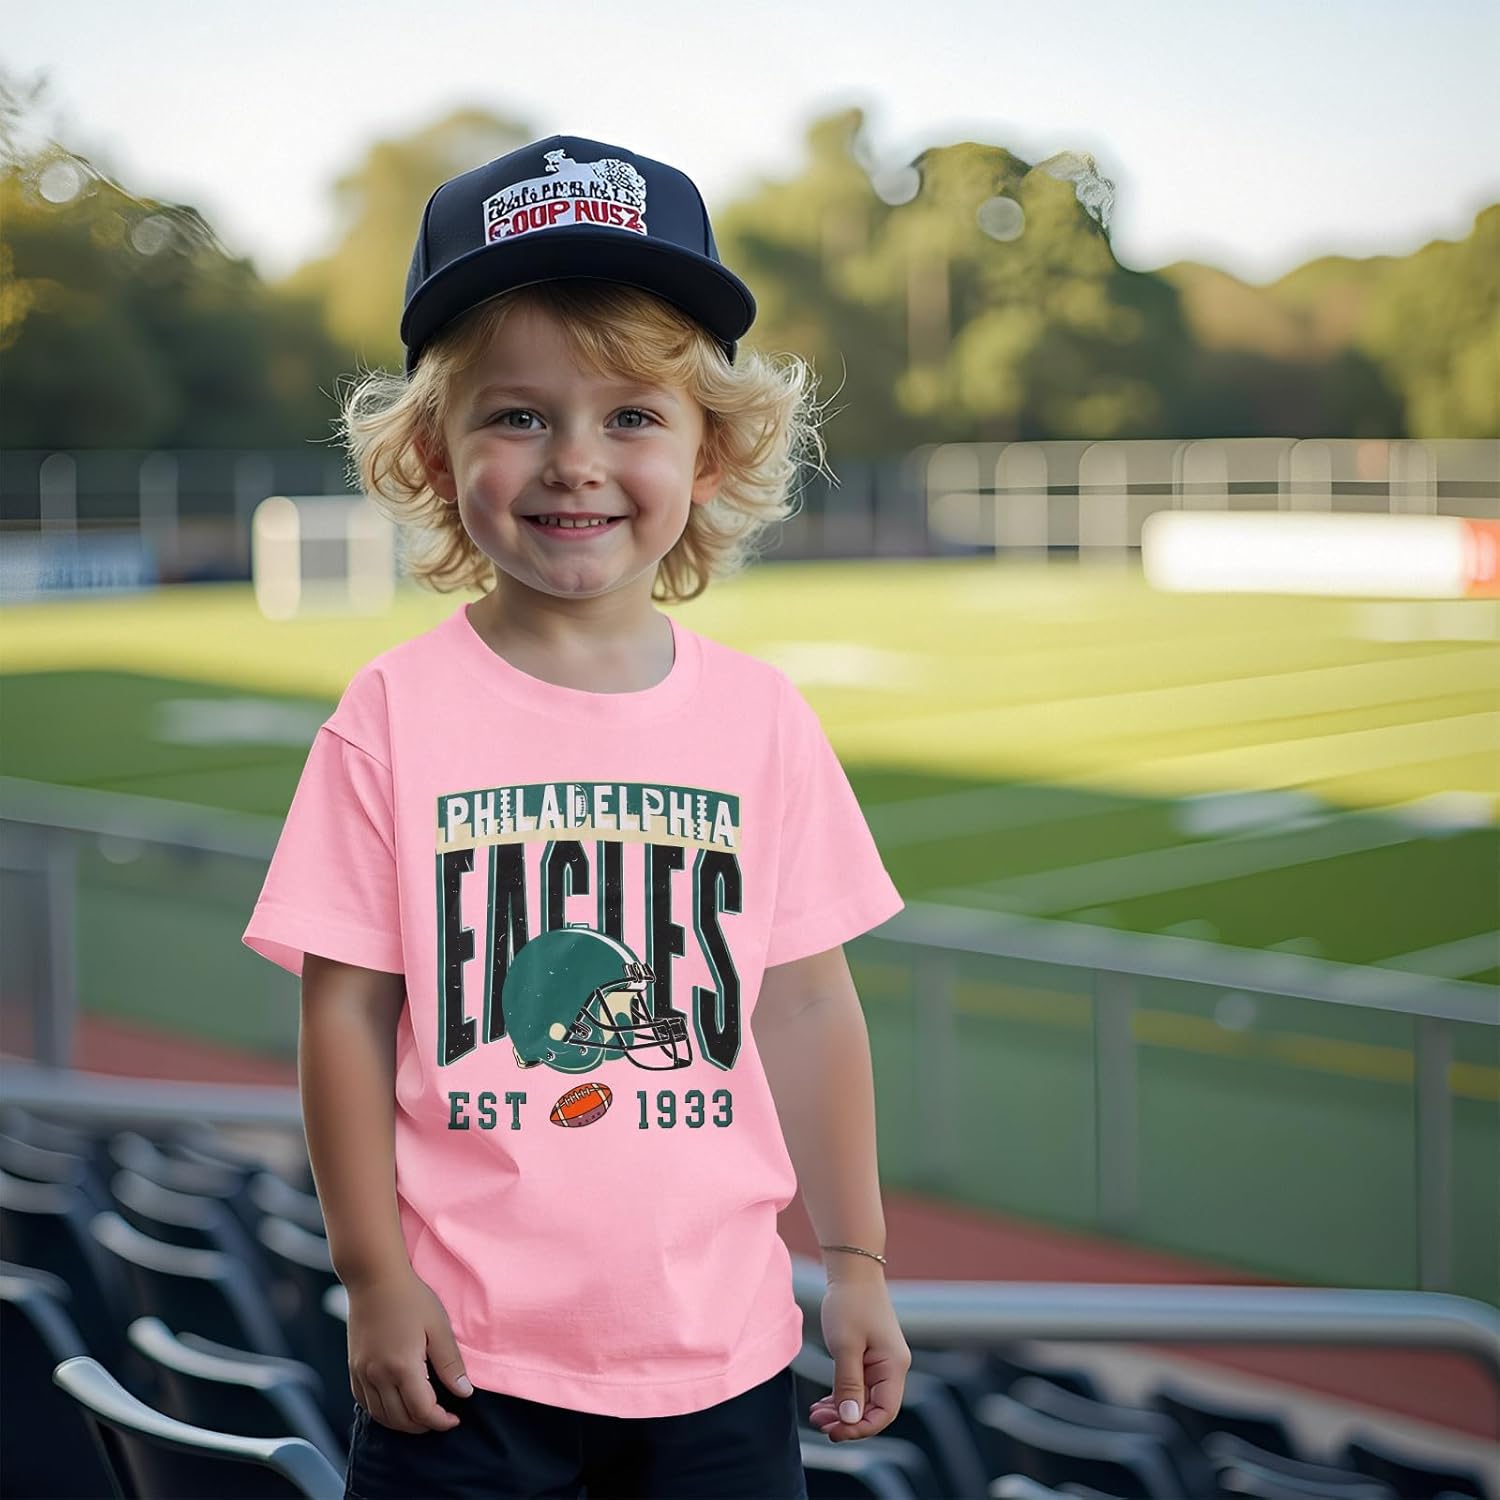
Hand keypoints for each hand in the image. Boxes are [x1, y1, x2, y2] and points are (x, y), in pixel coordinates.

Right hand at [346, 1265, 474, 1432]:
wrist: (374, 1278)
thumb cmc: (410, 1298)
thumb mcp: (438, 1326)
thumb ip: (450, 1363)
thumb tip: (464, 1393)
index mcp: (402, 1366)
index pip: (423, 1411)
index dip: (441, 1421)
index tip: (454, 1419)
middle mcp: (378, 1375)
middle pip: (401, 1419)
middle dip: (423, 1425)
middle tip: (441, 1419)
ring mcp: (362, 1373)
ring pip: (381, 1416)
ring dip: (402, 1423)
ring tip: (421, 1415)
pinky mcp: (354, 1368)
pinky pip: (365, 1403)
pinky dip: (382, 1412)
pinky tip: (396, 1405)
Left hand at [806, 1270, 910, 1442]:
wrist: (852, 1271)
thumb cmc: (849, 1303)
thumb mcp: (845, 1345)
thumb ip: (848, 1383)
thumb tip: (850, 1419)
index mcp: (893, 1366)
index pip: (884, 1413)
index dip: (860, 1428)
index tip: (834, 1431)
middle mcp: (893, 1368)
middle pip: (874, 1409)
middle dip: (847, 1421)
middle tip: (818, 1423)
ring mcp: (882, 1363)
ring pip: (864, 1400)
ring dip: (842, 1411)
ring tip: (816, 1415)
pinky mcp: (870, 1357)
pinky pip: (859, 1386)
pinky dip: (842, 1396)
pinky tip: (824, 1403)